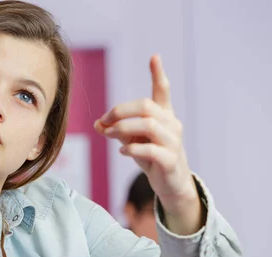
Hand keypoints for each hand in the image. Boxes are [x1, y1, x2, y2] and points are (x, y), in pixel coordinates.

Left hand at [94, 55, 198, 215]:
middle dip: (120, 111)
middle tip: (103, 121)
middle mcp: (172, 125)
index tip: (154, 56)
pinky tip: (122, 151)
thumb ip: (117, 130)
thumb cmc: (152, 157)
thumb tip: (97, 124)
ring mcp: (174, 142)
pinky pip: (150, 150)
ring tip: (109, 135)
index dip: (159, 74)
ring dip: (123, 128)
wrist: (171, 184)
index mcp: (164, 116)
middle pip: (146, 106)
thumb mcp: (133, 141)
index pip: (163, 91)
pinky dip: (132, 149)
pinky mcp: (170, 161)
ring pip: (149, 126)